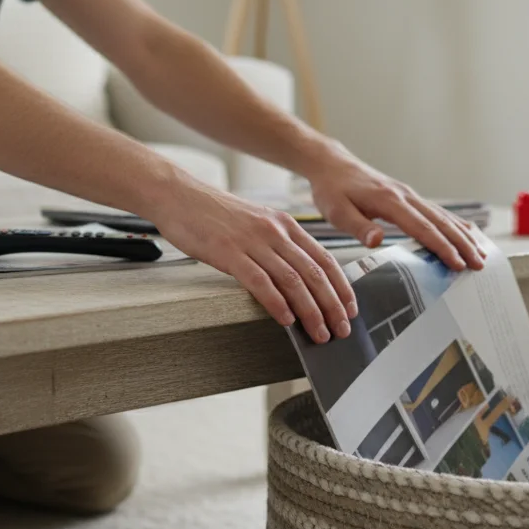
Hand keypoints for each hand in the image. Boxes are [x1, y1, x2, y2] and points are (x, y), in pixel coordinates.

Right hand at [150, 182, 356, 343]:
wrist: (179, 195)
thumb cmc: (214, 214)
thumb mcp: (256, 223)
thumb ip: (278, 245)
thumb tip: (299, 277)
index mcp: (285, 224)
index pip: (324, 258)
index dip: (341, 287)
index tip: (350, 310)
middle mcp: (275, 231)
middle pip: (314, 273)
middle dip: (332, 306)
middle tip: (341, 330)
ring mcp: (253, 241)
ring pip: (293, 280)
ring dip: (310, 311)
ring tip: (319, 333)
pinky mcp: (229, 252)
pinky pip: (260, 282)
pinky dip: (277, 303)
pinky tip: (286, 320)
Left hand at [302, 141, 486, 270]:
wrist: (333, 165)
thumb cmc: (332, 190)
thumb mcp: (337, 211)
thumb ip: (359, 226)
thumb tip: (377, 241)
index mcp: (389, 201)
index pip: (422, 227)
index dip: (442, 247)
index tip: (458, 264)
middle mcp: (405, 196)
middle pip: (440, 222)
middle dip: (462, 244)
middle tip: (479, 264)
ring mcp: (409, 195)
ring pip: (443, 216)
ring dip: (463, 235)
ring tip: (481, 253)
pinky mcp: (409, 197)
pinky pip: (437, 212)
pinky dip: (455, 224)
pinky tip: (467, 234)